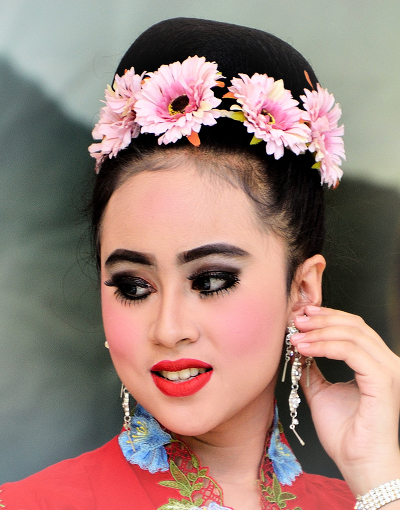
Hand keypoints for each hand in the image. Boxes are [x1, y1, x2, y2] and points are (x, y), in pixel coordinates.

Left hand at [290, 305, 399, 496]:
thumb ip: (312, 369)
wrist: (359, 464)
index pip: (354, 327)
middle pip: (354, 325)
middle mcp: (387, 363)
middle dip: (321, 319)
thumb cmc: (345, 434)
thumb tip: (298, 348)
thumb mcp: (321, 392)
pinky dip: (325, 346)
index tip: (301, 315)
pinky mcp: (382, 381)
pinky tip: (305, 349)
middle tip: (296, 320)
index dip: (327, 317)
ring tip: (296, 336)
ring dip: (319, 331)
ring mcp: (388, 371)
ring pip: (352, 334)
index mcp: (376, 363)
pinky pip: (351, 352)